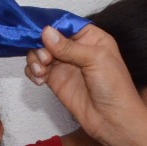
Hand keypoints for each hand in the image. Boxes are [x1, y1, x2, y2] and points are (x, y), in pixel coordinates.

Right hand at [26, 25, 145, 144]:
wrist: (113, 121)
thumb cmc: (114, 87)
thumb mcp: (96, 60)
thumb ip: (69, 47)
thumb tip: (45, 31)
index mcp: (91, 38)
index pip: (65, 24)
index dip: (51, 25)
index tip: (37, 30)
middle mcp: (76, 48)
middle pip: (48, 37)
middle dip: (41, 45)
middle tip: (44, 59)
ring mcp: (64, 64)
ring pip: (39, 52)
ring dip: (34, 59)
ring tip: (40, 72)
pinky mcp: (55, 80)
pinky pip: (36, 69)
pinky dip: (32, 71)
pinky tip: (40, 80)